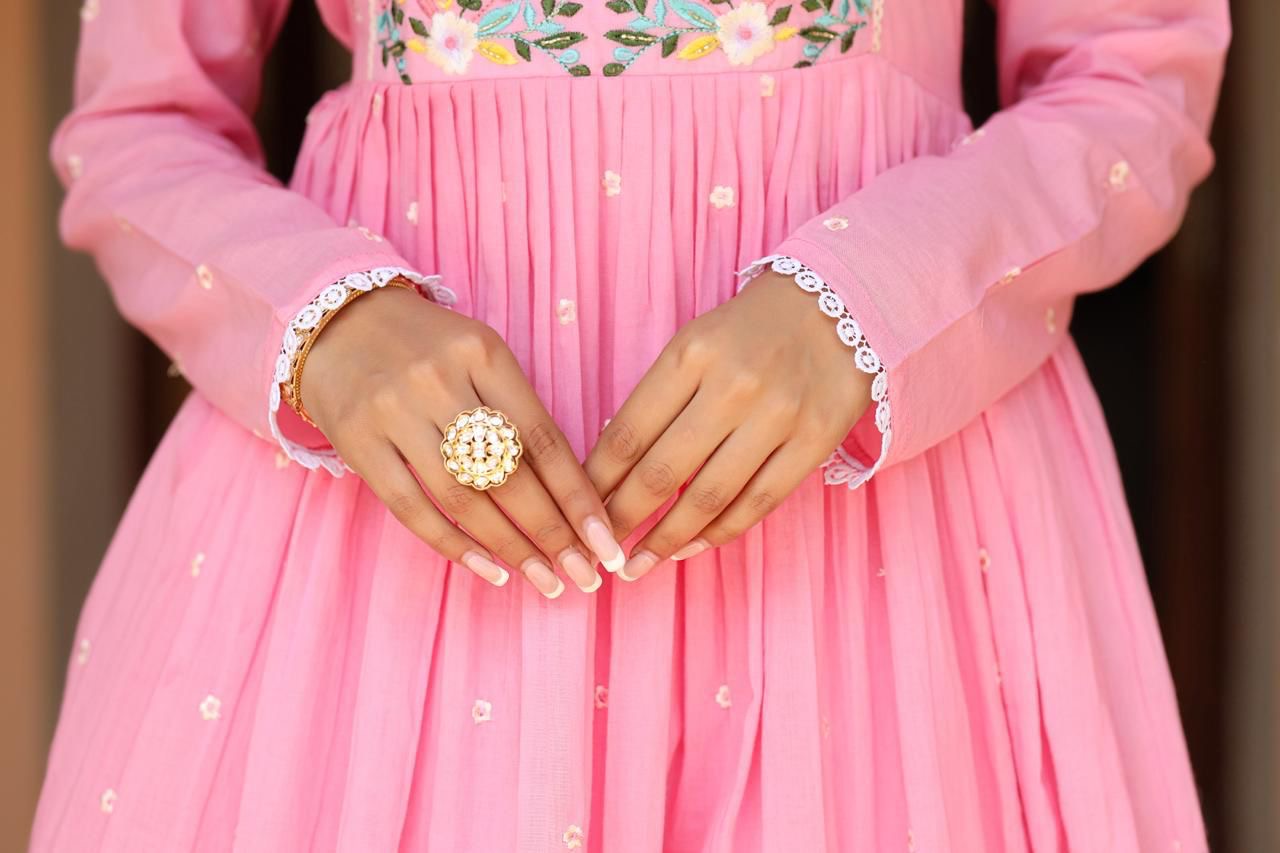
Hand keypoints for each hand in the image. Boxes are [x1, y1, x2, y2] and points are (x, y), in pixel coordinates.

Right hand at [302, 286, 625, 595]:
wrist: (332, 324)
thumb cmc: (427, 348)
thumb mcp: (480, 356)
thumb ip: (519, 411)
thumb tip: (572, 494)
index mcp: (483, 353)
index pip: (543, 438)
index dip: (579, 497)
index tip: (607, 541)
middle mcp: (438, 380)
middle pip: (508, 475)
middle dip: (553, 533)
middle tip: (585, 575)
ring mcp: (393, 412)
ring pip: (464, 499)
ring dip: (511, 548)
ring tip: (546, 580)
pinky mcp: (356, 443)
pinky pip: (413, 509)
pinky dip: (456, 547)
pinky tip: (492, 571)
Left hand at [584, 271, 871, 580]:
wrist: (839, 304)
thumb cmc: (750, 330)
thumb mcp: (694, 343)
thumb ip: (657, 398)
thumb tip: (611, 465)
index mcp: (691, 354)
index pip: (629, 433)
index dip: (597, 482)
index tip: (579, 510)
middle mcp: (733, 386)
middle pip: (661, 472)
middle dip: (621, 519)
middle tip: (598, 549)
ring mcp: (778, 415)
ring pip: (708, 497)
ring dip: (665, 539)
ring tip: (635, 565)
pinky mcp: (815, 440)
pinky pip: (759, 501)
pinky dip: (719, 532)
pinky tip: (690, 547)